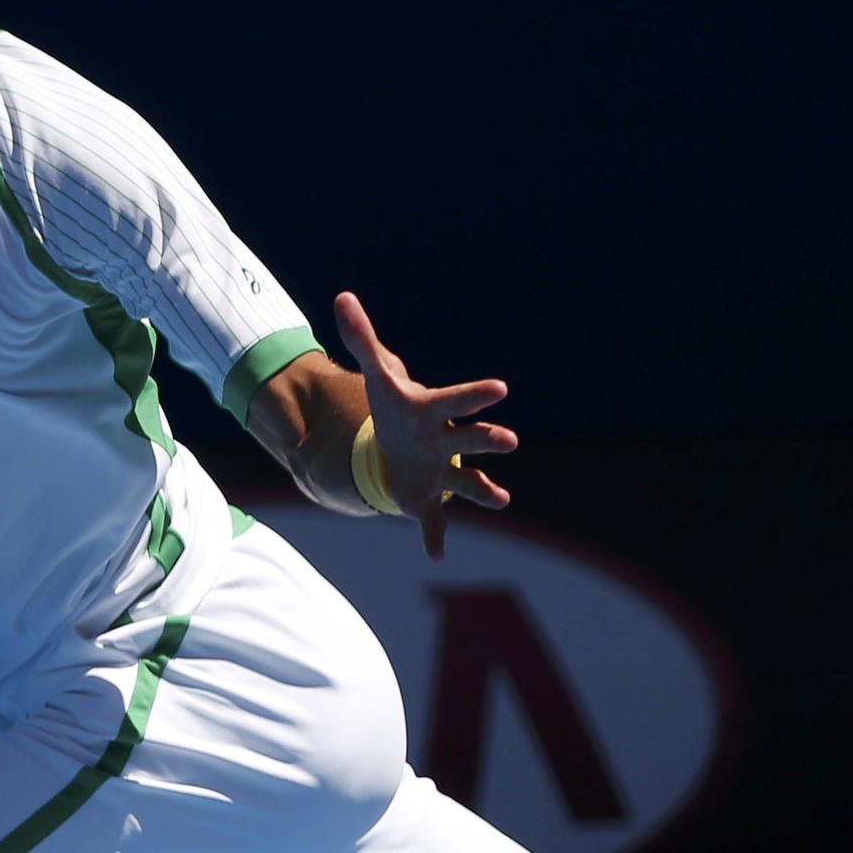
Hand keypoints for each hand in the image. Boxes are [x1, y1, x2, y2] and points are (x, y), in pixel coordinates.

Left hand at [334, 290, 516, 557]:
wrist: (400, 444)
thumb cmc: (396, 406)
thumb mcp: (377, 374)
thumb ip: (361, 340)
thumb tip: (342, 298)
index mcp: (434, 411)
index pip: (457, 400)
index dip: (476, 396)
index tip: (501, 390)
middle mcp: (446, 441)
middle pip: (470, 440)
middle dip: (489, 441)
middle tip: (510, 441)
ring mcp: (441, 472)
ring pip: (467, 482)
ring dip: (483, 491)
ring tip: (502, 500)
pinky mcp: (427, 499)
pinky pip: (434, 520)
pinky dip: (434, 536)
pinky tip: (435, 554)